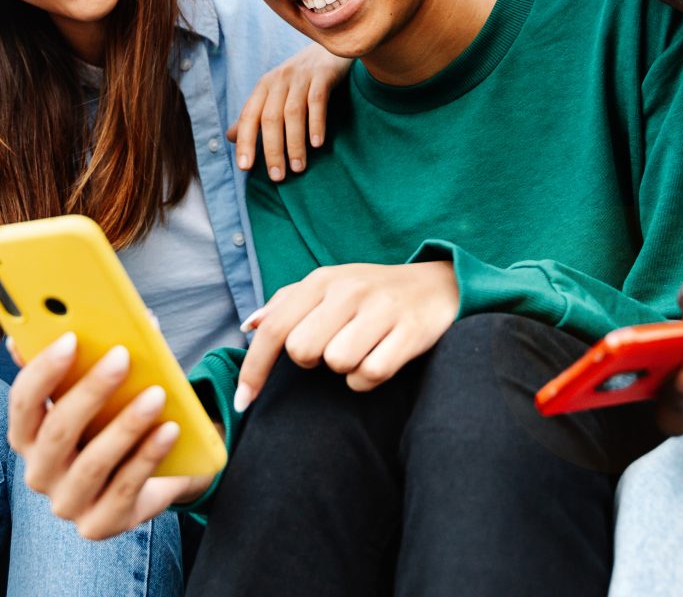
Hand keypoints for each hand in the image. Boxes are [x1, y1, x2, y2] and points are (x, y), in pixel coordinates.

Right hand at [6, 334, 211, 539]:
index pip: (22, 402)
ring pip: (93, 462)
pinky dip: (149, 455)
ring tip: (155, 394)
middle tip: (122, 356)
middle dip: (89, 391)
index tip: (71, 338)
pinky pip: (126, 487)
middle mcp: (39, 473)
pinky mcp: (99, 524)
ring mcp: (68, 503)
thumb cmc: (113, 426)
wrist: (149, 478)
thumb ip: (84, 362)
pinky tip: (169, 429)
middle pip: (56, 431)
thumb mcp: (98, 397)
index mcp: (27, 436)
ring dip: (125, 425)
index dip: (43, 370)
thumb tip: (83, 318)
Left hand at [229, 44, 350, 181]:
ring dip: (294, 142)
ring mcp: (301, 77)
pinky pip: (317, 101)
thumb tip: (230, 138)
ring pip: (293, 112)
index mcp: (264, 86)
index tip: (245, 167)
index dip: (246, 142)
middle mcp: (279, 80)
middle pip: (270, 118)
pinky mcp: (323, 75)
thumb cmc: (298, 78)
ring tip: (298, 167)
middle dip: (272, 149)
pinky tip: (317, 144)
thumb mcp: (273, 93)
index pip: (249, 116)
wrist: (329, 47)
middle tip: (277, 176)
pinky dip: (316, 123)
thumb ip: (254, 115)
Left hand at [234, 261, 458, 408]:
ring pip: (337, 364)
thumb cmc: (373, 292)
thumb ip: (287, 304)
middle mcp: (349, 290)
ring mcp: (381, 309)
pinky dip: (368, 379)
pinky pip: (370, 375)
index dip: (253, 369)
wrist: (439, 285)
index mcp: (322, 280)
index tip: (243, 401)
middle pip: (303, 351)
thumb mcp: (330, 287)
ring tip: (361, 350)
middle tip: (333, 346)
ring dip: (345, 368)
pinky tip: (378, 360)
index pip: (275, 329)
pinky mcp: (410, 331)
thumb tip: (250, 326)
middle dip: (313, 360)